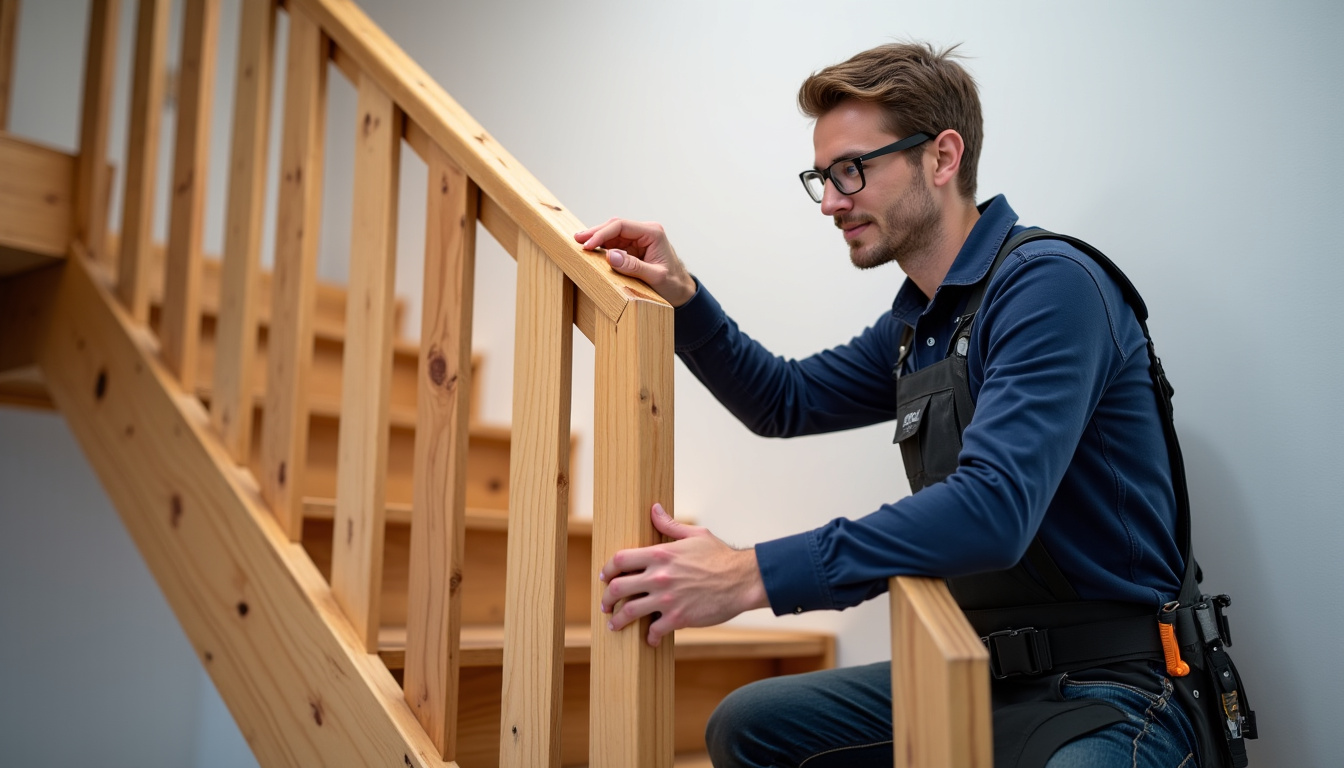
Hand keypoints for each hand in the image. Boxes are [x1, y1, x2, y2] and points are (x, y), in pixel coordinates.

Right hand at [574, 218, 696, 306]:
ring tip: (580, 243)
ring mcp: (638, 239)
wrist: (682, 291)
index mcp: (653, 233)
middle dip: (595, 232)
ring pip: (612, 234)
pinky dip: (602, 247)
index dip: (602, 233)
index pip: (621, 226)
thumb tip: (611, 256)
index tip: (588, 244)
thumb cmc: (673, 284)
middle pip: (614, 226)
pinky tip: (591, 251)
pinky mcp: (633, 248)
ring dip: (597, 239)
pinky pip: (614, 244)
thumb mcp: (655, 277)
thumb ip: (633, 266)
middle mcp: (645, 232)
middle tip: (577, 240)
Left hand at [599, 503, 769, 646]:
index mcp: (660, 554)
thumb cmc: (720, 557)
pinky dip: (649, 637)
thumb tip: (654, 509)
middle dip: (607, 598)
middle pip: (618, 588)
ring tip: (615, 625)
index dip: (607, 569)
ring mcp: (667, 599)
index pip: (620, 560)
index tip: (605, 577)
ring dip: (618, 620)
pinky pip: (654, 631)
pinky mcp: (678, 618)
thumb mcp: (695, 535)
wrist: (742, 580)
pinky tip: (649, 639)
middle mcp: (659, 577)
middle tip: (606, 605)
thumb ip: (669, 525)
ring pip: (629, 612)